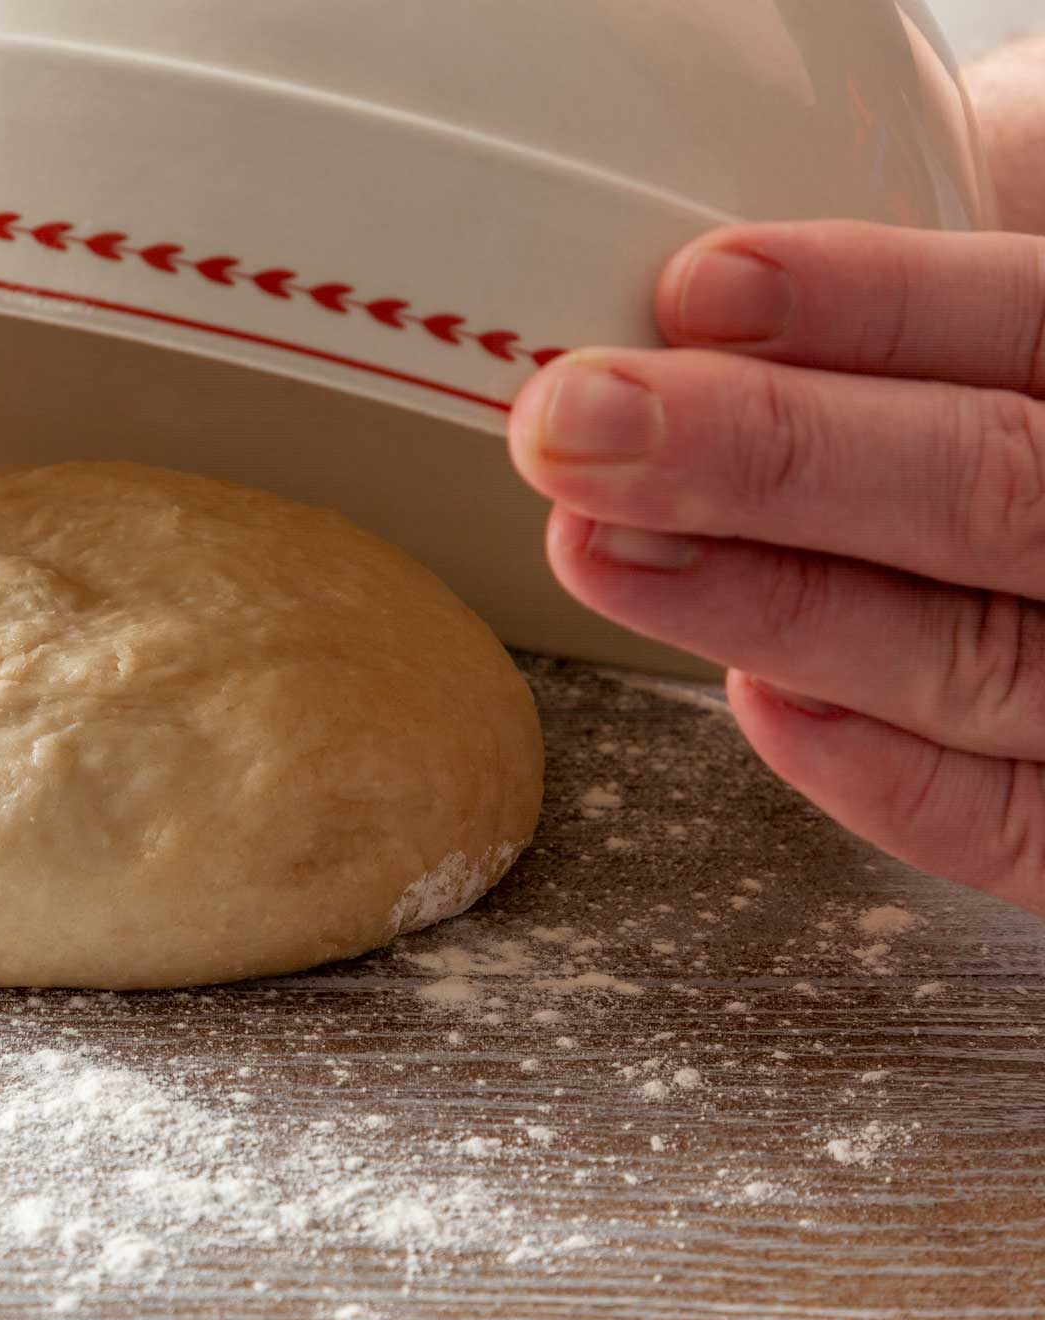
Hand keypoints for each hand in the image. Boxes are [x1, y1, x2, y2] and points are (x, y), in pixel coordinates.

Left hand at [507, 214, 1044, 910]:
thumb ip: (930, 243)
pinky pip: (1010, 825)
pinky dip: (877, 772)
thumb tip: (709, 275)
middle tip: (577, 429)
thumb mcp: (1011, 237)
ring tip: (599, 544)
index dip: (873, 307)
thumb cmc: (1017, 358)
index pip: (1035, 322)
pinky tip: (752, 697)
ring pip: (974, 659)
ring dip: (766, 607)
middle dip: (769, 462)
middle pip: (994, 494)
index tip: (698, 289)